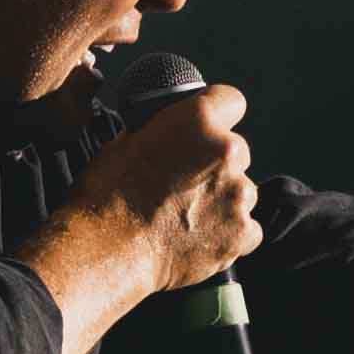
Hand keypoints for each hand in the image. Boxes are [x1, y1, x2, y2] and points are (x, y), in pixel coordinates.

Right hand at [16, 79, 260, 353]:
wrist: (106, 252)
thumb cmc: (105, 197)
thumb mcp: (123, 143)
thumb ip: (160, 133)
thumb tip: (166, 135)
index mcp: (198, 120)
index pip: (231, 101)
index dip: (220, 116)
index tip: (210, 130)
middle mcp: (227, 152)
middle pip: (237, 151)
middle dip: (217, 165)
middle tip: (187, 184)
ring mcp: (238, 195)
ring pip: (243, 191)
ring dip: (224, 200)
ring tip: (189, 217)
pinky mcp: (241, 234)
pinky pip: (248, 230)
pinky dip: (230, 235)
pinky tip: (200, 239)